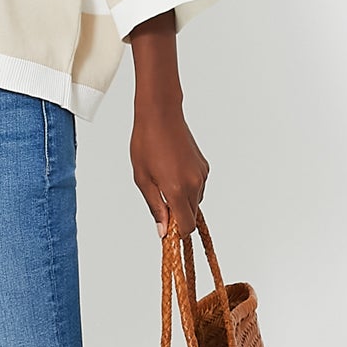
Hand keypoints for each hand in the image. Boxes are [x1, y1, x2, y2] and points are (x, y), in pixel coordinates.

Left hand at [130, 102, 209, 239]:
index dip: (176, 232)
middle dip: (178, 216)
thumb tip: (163, 230)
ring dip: (182, 201)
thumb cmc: (146, 143)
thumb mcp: (143, 179)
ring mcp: (202, 175)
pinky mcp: (204, 166)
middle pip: (192, 215)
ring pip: (195, 201)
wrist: (161, 115)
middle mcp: (195, 184)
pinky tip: (173, 172)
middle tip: (160, 201)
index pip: (186, 226)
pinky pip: (198, 187)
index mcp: (177, 190)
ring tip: (164, 182)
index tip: (166, 229)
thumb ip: (155, 207)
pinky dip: (188, 188)